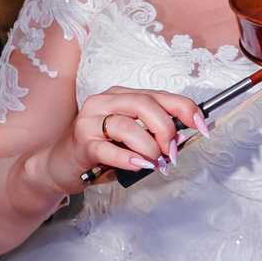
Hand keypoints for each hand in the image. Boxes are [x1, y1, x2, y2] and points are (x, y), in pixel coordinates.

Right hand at [52, 88, 207, 186]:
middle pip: (144, 104)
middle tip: (171, 152)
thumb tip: (181, 137)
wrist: (59, 165)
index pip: (159, 95)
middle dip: (166, 129)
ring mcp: (90, 121)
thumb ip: (152, 133)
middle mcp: (104, 102)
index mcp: (120, 95)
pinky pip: (108, 149)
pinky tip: (138, 166)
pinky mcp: (82, 143)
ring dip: (149, 148)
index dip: (185, 109)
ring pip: (127, 126)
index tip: (203, 126)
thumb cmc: (98, 151)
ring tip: (154, 163)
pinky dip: (128, 159)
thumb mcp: (130, 139)